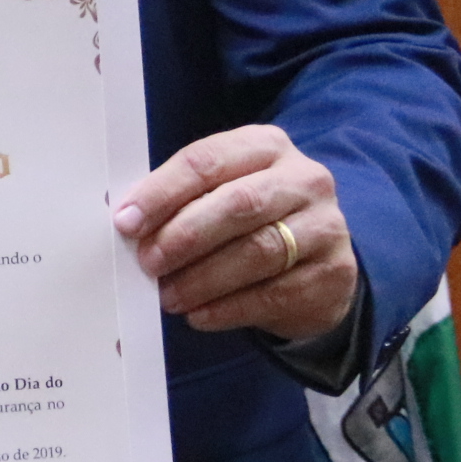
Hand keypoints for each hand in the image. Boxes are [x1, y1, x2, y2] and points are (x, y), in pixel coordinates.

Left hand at [113, 125, 354, 341]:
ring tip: (169, 296)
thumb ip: (181, 200)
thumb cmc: (251, 222)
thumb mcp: (220, 195)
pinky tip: (199, 315)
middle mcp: (303, 180)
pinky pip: (274, 293)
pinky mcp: (333, 274)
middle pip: (238, 204)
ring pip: (258, 251)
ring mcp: (325, 226)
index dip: (163, 192)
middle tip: (148, 263)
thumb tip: (127, 221)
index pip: (208, 160)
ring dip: (203, 278)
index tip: (127, 222)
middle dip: (184, 236)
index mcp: (265, 146)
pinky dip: (228, 308)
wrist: (315, 265)